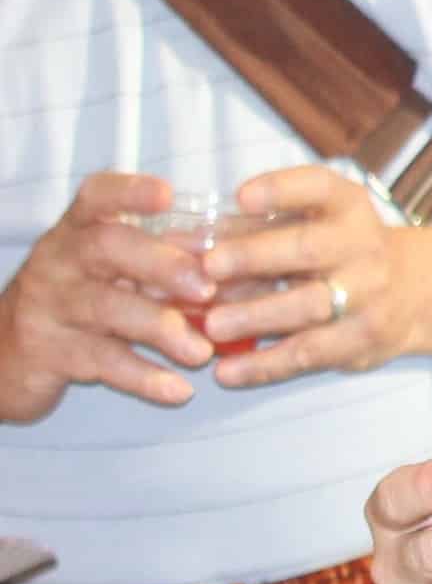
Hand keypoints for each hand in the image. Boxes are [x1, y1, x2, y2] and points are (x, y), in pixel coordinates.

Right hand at [0, 171, 218, 419]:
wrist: (7, 354)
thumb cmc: (86, 299)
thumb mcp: (119, 273)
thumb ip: (174, 265)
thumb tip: (255, 273)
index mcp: (80, 229)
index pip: (97, 196)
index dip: (129, 192)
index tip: (166, 195)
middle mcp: (60, 259)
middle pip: (107, 247)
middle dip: (162, 265)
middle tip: (207, 288)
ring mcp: (50, 305)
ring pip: (106, 309)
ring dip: (161, 328)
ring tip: (202, 352)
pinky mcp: (49, 352)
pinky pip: (100, 362)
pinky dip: (143, 377)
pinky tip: (178, 391)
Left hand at [197, 163, 431, 388]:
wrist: (418, 291)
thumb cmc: (342, 251)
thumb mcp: (312, 225)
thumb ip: (247, 230)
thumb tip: (174, 244)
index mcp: (348, 208)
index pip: (319, 187)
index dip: (280, 190)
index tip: (240, 197)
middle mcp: (363, 246)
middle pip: (309, 249)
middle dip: (256, 256)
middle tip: (208, 267)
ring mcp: (368, 295)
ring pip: (310, 306)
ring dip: (257, 315)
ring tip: (211, 326)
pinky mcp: (362, 340)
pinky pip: (310, 353)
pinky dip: (265, 365)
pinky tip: (226, 371)